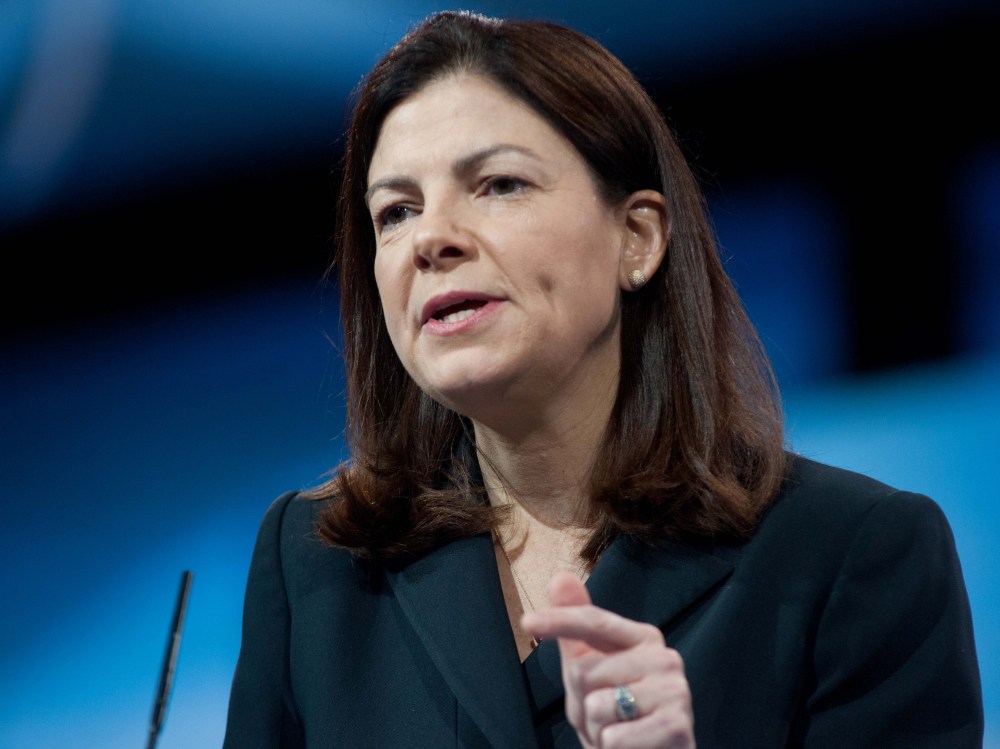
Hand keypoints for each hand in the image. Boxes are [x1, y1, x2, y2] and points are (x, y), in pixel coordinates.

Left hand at [522, 572, 694, 748]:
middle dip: (582, 703)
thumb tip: (560, 576)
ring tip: (619, 733)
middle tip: (605, 718)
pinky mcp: (677, 727)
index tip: (527, 621)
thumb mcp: (590, 673)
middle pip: (584, 671)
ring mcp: (674, 691)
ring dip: (597, 730)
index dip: (559, 621)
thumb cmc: (619, 717)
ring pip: (597, 706)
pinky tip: (632, 748)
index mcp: (643, 638)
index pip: (594, 622)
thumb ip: (576, 629)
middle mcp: (665, 658)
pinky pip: (614, 738)